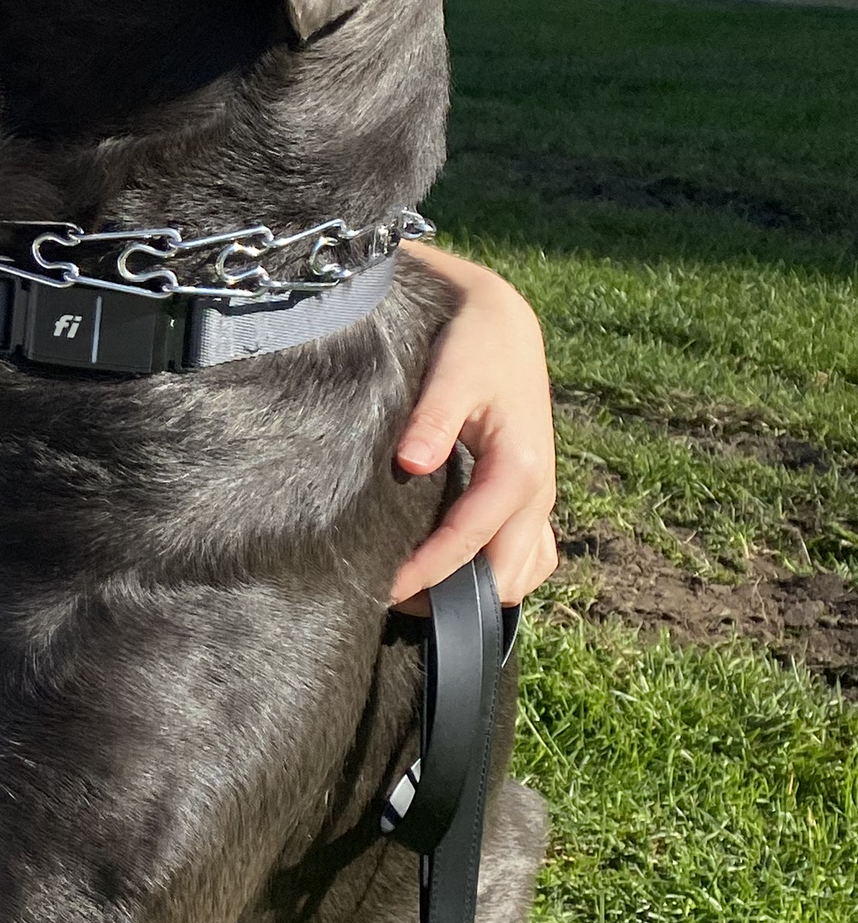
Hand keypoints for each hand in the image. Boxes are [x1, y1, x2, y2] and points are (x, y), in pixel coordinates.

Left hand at [389, 251, 557, 608]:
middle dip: (454, 598)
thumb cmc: (474, 346)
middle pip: (505, 576)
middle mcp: (539, 494)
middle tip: (393, 598)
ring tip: (419, 591)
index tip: (381, 590)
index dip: (426, 573)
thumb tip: (410, 464)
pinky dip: (498, 572)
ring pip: (523, 573)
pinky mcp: (533, 496)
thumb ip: (433, 419)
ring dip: (480, 591)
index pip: (469, 540)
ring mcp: (541, 500)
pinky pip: (529, 555)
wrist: (504, 324)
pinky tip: (456, 569)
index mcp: (519, 470)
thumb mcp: (451, 372)